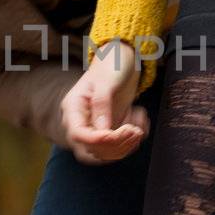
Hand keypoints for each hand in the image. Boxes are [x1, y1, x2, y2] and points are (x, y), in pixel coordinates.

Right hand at [60, 41, 145, 164]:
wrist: (123, 60)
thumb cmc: (111, 65)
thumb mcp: (106, 81)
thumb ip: (102, 104)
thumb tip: (103, 131)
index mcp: (74, 108)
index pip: (78, 134)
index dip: (96, 140)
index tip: (115, 134)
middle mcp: (82, 122)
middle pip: (91, 150)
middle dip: (115, 145)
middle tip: (134, 131)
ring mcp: (96, 128)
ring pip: (106, 153)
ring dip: (125, 146)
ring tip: (139, 127)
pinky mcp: (111, 131)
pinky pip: (120, 146)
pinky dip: (133, 140)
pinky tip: (140, 119)